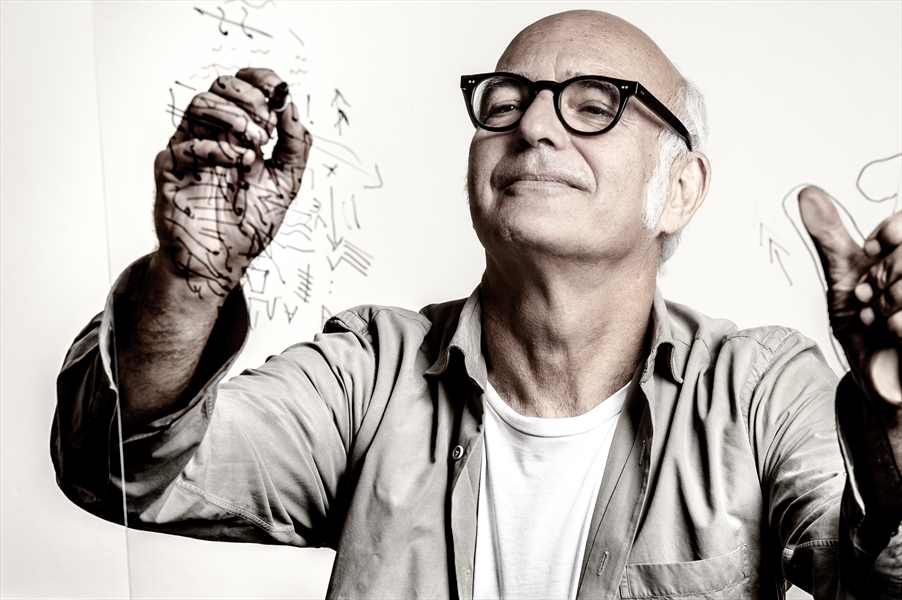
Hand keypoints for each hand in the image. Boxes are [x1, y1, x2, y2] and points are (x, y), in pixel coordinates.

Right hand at [153, 67, 311, 299]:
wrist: (222, 264)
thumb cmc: (249, 225)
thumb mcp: (286, 183)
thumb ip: (295, 147)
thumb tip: (291, 106)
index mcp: (237, 134)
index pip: (241, 87)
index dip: (259, 79)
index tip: (278, 91)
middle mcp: (212, 136)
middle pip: (220, 87)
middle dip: (249, 99)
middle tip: (268, 129)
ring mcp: (189, 151)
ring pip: (199, 105)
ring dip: (233, 117)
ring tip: (256, 144)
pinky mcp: (170, 173)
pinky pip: (184, 146)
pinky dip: (216, 148)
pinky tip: (240, 163)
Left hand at [798, 186, 901, 406]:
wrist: (875, 376)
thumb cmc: (865, 328)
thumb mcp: (844, 277)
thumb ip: (831, 237)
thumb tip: (806, 192)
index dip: (890, 233)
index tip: (872, 251)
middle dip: (882, 275)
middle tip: (870, 296)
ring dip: (887, 302)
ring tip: (877, 317)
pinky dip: (898, 326)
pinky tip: (890, 335)